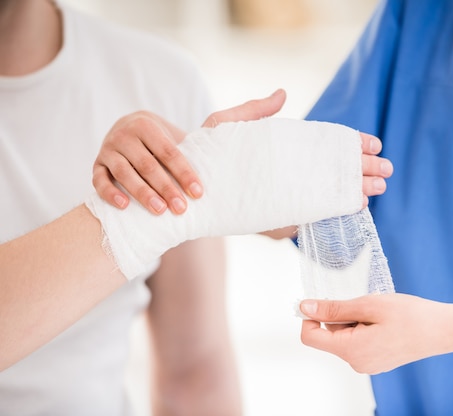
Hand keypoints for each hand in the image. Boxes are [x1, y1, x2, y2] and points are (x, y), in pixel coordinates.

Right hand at [93, 89, 286, 214]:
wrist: (145, 149)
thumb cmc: (185, 143)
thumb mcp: (212, 128)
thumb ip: (246, 113)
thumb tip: (283, 95)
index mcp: (150, 123)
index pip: (169, 149)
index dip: (184, 171)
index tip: (201, 192)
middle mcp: (126, 133)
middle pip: (148, 164)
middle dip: (165, 187)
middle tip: (182, 209)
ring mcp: (109, 151)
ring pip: (124, 173)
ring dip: (141, 193)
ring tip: (160, 212)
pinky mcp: (97, 168)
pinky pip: (99, 181)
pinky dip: (109, 193)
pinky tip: (124, 207)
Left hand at [299, 294, 452, 374]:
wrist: (445, 330)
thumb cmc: (412, 316)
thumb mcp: (369, 305)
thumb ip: (334, 308)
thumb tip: (305, 307)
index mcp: (351, 350)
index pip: (310, 337)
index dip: (310, 316)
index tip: (323, 300)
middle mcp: (357, 363)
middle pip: (328, 336)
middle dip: (339, 316)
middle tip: (366, 305)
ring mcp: (367, 365)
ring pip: (344, 337)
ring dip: (353, 320)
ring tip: (379, 314)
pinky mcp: (377, 361)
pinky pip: (358, 342)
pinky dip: (364, 328)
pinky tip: (385, 322)